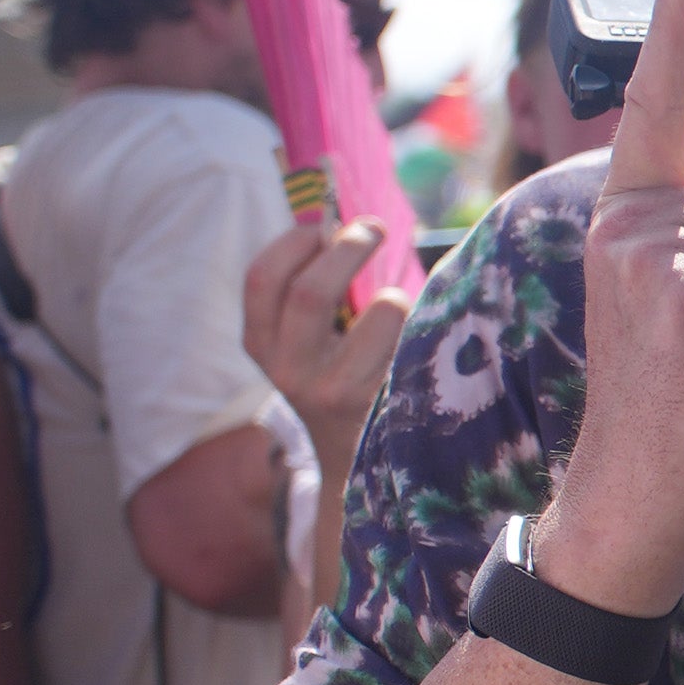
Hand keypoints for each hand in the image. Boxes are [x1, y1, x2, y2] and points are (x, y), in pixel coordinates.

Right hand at [242, 215, 410, 474]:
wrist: (355, 466)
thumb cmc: (340, 377)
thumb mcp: (307, 342)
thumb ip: (313, 288)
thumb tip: (335, 218)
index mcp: (262, 345)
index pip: (261, 279)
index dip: (295, 241)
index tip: (322, 225)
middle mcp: (289, 372)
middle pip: (313, 291)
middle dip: (349, 245)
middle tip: (374, 228)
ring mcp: (336, 393)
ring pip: (380, 310)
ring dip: (397, 294)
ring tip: (396, 308)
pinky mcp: (382, 404)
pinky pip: (418, 339)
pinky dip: (422, 325)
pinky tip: (414, 343)